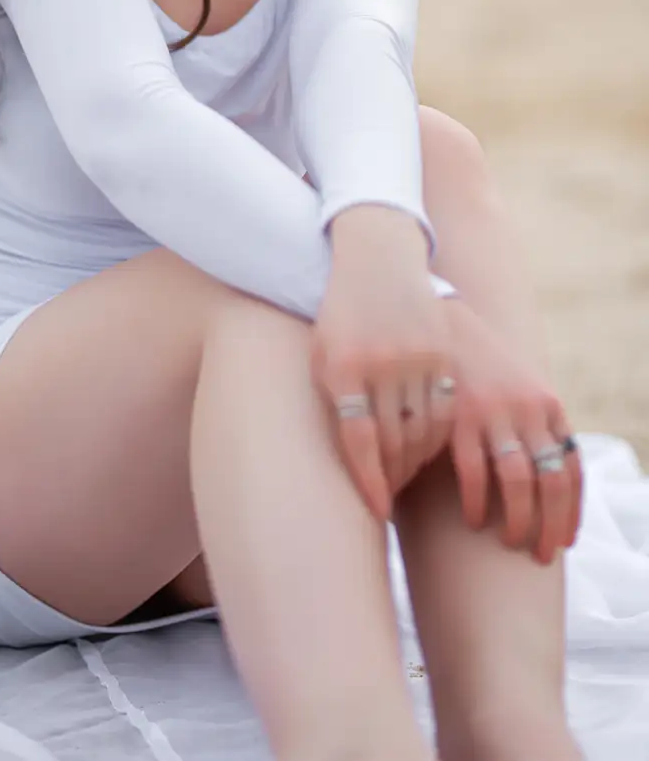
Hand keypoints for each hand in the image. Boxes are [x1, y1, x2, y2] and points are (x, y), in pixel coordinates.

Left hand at [313, 209, 458, 520]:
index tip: (378, 508)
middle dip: (392, 473)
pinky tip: (428, 444)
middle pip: (394, 439)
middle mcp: (379, 362)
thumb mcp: (322, 356)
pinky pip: (445, 407)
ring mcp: (414, 355)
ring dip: (416, 458)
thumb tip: (355, 465)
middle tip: (390, 491)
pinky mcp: (440, 351)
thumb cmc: (339, 317)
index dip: (370, 480)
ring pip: (423, 428)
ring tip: (406, 473)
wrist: (376, 260)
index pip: (359, 440)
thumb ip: (335, 407)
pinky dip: (439, 433)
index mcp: (342, 366)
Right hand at [442, 298, 582, 563]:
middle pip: (552, 482)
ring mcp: (495, 411)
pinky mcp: (459, 415)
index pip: (573, 469)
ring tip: (509, 542)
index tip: (564, 541)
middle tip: (540, 555)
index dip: (572, 511)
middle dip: (550, 526)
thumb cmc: (481, 364)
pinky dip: (476, 502)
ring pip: (519, 482)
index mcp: (549, 406)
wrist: (443, 322)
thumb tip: (548, 484)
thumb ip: (535, 425)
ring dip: (517, 520)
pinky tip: (472, 519)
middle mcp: (529, 409)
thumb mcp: (519, 388)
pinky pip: (475, 471)